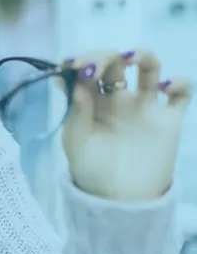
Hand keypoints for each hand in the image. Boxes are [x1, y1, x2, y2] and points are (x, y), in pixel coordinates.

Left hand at [61, 49, 191, 200]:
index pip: (85, 68)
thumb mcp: (76, 142)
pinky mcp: (169, 118)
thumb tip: (76, 81)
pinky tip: (164, 87)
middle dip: (102, 56)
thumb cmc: (91, 169)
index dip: (78, 61)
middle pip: (113, 62)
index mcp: (90, 99)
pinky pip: (182, 92)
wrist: (121, 199)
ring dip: (140, 54)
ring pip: (149, 66)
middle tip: (93, 67)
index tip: (70, 63)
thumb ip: (76, 112)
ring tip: (128, 57)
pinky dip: (179, 82)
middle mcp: (117, 96)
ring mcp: (144, 104)